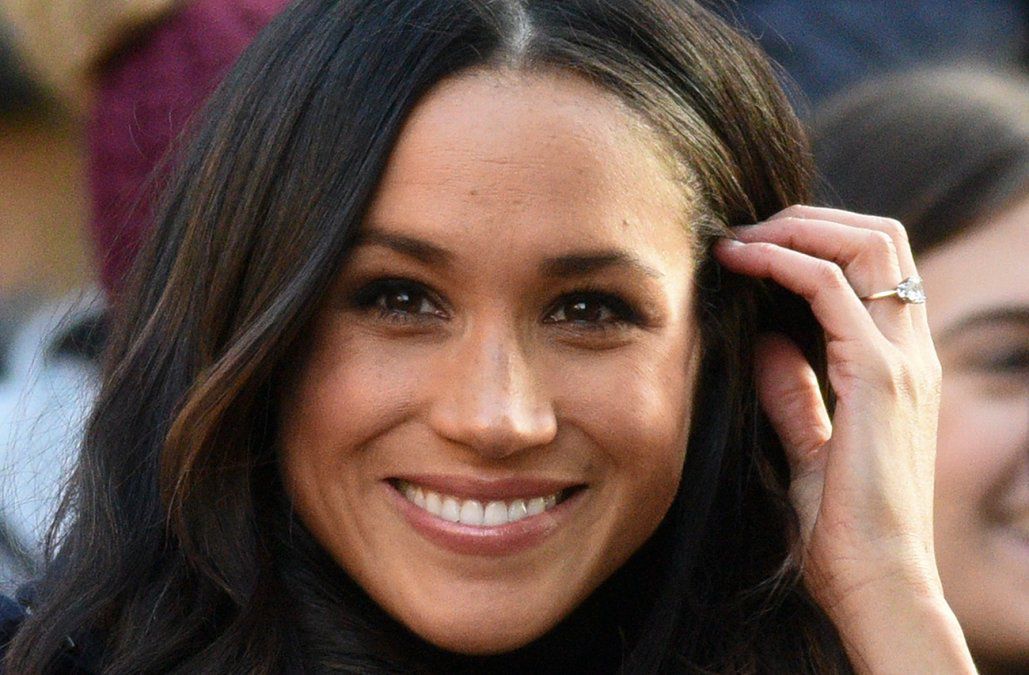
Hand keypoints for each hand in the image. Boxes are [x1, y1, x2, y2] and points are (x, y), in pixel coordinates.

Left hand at [714, 205, 974, 672]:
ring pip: (867, 245)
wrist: (877, 583)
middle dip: (810, 219)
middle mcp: (910, 353)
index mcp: (898, 368)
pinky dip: (785, 260)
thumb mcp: (809, 448)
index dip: (817, 242)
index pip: (876, 269)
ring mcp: (901, 361)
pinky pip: (832, 288)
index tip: (753, 249)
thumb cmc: (843, 530)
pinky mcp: (878, 378)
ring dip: (798, 227)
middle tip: (745, 230)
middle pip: (880, 239)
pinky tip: (743, 261)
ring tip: (740, 237)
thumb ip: (792, 393)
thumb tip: (764, 342)